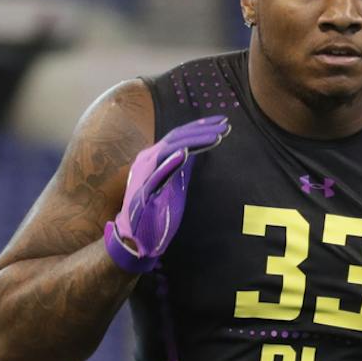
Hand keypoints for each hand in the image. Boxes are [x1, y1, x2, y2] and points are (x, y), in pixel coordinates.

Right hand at [102, 114, 230, 274]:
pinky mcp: (143, 192)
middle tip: (225, 126)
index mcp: (155, 158)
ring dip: (193, 141)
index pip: (179, 136)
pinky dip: (169, 162)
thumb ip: (182, 166)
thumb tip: (193, 150)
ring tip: (215, 137)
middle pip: (176, 138)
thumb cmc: (157, 211)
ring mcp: (144, 175)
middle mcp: (148, 161)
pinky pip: (156, 174)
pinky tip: (184, 153)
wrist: (136, 238)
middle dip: (202, 131)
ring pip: (169, 150)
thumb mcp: (174, 184)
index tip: (222, 122)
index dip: (200, 127)